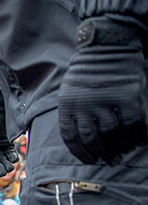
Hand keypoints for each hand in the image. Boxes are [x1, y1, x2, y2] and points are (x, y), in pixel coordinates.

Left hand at [58, 16, 146, 164]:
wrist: (106, 45)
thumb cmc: (87, 71)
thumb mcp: (69, 91)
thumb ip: (73, 113)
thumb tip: (81, 141)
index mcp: (68, 104)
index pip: (71, 137)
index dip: (81, 152)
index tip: (89, 160)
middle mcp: (85, 104)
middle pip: (92, 139)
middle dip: (101, 153)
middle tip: (109, 159)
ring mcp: (107, 100)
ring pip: (112, 134)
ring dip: (118, 147)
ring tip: (122, 152)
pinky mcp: (128, 96)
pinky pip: (132, 123)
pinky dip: (135, 135)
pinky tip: (137, 140)